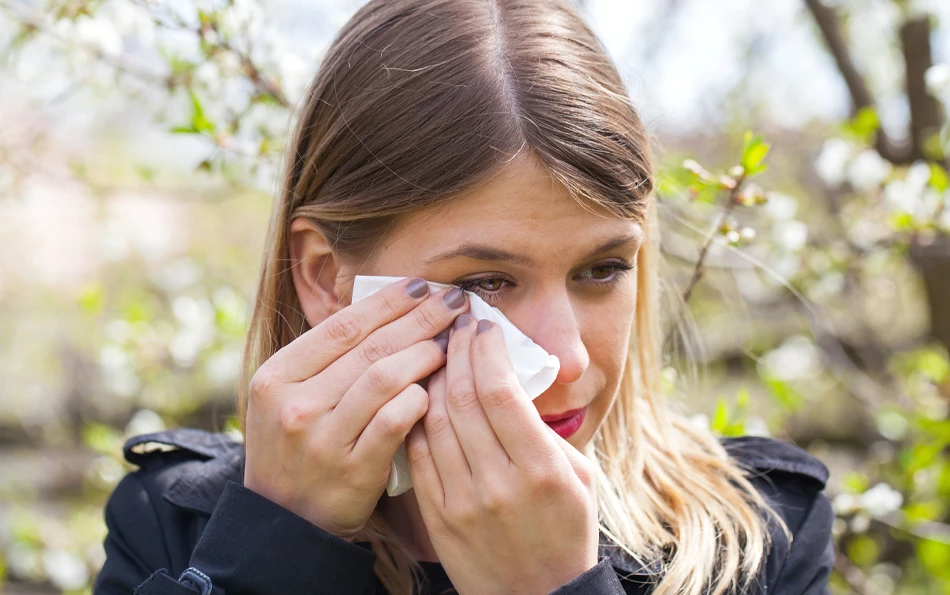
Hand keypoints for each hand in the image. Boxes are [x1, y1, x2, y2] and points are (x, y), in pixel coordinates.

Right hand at [243, 278, 468, 539]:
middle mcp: (294, 404)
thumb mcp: (291, 398)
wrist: (285, 522)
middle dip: (419, 319)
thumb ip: (329, 359)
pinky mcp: (350, 471)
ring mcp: (321, 439)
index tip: (422, 286)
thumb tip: (391, 310)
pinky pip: (393, 423)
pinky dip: (418, 401)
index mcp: (277, 376)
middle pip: (370, 346)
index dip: (388, 301)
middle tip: (453, 303)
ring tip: (451, 344)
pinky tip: (438, 390)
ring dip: (425, 355)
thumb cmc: (299, 448)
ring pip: (384, 378)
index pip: (343, 325)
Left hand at [405, 315, 598, 594]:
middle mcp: (500, 482)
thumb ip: (546, 431)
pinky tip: (420, 392)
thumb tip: (512, 381)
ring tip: (435, 349)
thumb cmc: (567, 532)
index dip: (487, 350)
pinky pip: (418, 453)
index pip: (502, 392)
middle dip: (456, 351)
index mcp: (543, 469)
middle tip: (455, 324)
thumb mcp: (580, 478)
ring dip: (432, 376)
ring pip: (434, 420)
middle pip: (463, 398)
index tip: (484, 326)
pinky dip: (415, 415)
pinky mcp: (438, 516)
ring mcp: (463, 501)